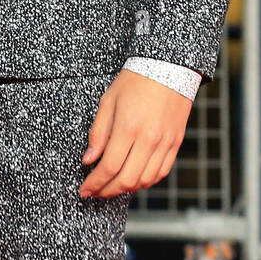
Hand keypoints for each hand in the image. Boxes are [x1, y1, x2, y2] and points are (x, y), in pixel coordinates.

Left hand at [79, 69, 192, 198]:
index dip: (95, 183)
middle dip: (107, 191)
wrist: (169, 67)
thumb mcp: (108, 100)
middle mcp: (148, 139)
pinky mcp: (175, 143)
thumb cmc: (135, 80)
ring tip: (112, 187)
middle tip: (95, 192)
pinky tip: (134, 179)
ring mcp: (165, 143)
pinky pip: (161, 173)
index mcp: (128, 127)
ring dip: (126, 189)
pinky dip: (146, 182)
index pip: (108, 167)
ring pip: (145, 180)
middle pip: (126, 179)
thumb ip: (98, 132)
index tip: (85, 189)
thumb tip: (89, 159)